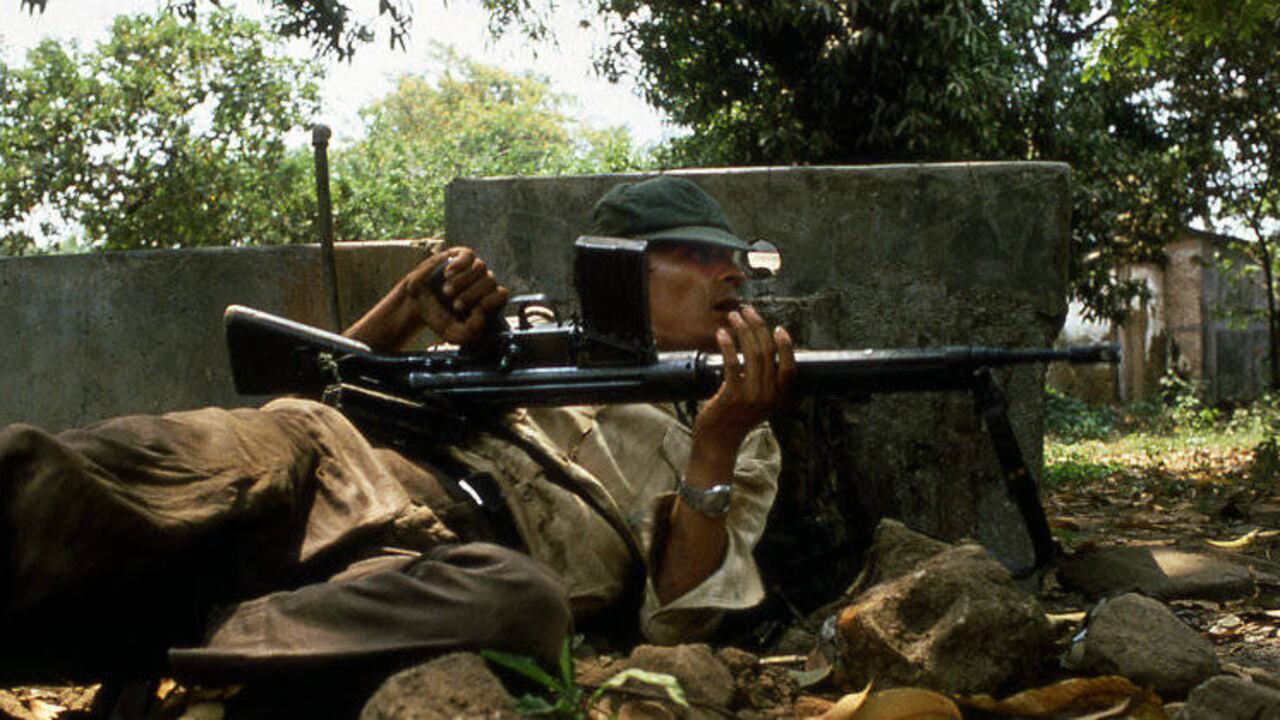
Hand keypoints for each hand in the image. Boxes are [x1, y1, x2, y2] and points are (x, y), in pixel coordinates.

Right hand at [403, 247, 508, 345]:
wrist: (415, 304)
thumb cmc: (438, 317)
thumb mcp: (452, 333)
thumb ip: (469, 333)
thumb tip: (481, 316)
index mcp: (486, 300)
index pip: (501, 295)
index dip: (490, 302)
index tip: (475, 311)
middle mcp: (481, 283)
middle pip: (490, 281)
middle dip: (472, 296)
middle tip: (455, 305)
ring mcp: (471, 269)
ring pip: (481, 268)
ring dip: (463, 281)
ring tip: (447, 291)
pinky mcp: (458, 257)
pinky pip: (469, 255)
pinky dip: (459, 265)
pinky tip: (447, 275)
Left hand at [694, 306, 795, 448]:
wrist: (719, 441)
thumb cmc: (736, 418)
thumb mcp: (759, 402)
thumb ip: (765, 381)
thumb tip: (762, 349)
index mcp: (779, 397)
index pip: (790, 366)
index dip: (786, 345)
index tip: (778, 328)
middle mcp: (769, 396)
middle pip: (768, 353)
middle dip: (758, 326)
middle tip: (747, 310)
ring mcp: (751, 396)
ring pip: (752, 355)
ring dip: (743, 330)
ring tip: (734, 316)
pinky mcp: (732, 396)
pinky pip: (732, 364)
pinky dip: (728, 345)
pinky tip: (722, 333)